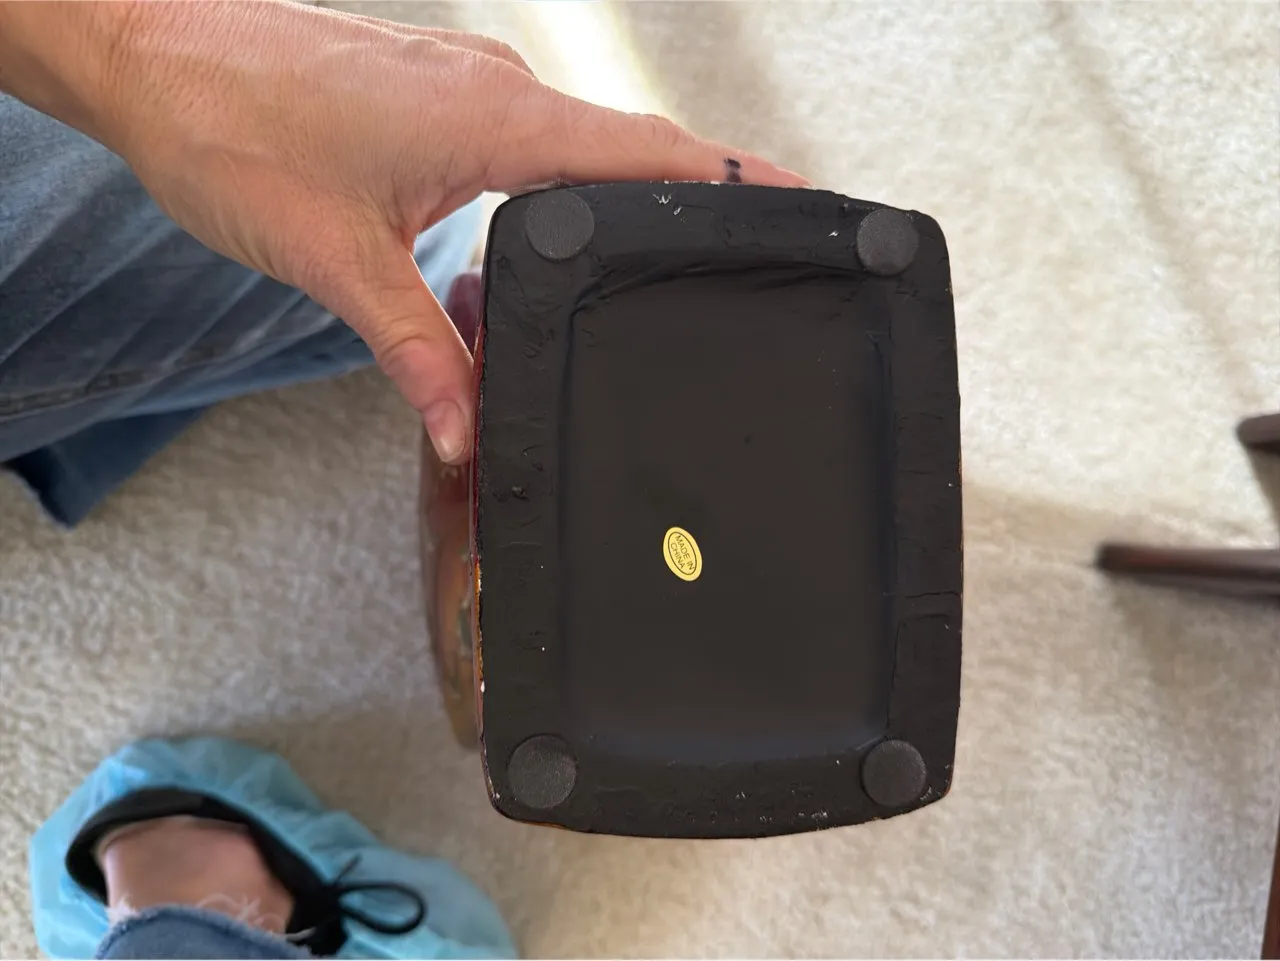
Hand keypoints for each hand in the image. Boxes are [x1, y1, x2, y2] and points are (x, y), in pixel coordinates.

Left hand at [0, 1, 806, 462]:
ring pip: (577, 141)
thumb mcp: (337, 261)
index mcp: (496, 117)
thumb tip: (468, 433)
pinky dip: (561, 182)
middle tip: (745, 254)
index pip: (649, 153)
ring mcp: (465, 84)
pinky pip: (527, 136)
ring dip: (623, 191)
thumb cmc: (230, 128)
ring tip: (663, 257)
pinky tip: (551, 237)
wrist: (144, 51)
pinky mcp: (430, 95)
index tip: (803, 206)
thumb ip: (415, 353)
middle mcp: (495, 87)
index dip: (733, 182)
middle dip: (695, 194)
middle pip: (631, 145)